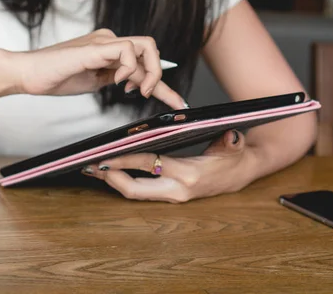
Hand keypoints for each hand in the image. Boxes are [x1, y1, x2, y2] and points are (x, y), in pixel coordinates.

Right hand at [6, 28, 185, 108]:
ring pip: (146, 46)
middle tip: (150, 98)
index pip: (144, 61)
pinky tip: (118, 82)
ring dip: (150, 72)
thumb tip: (137, 84)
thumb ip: (116, 78)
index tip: (176, 103)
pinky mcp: (93, 48)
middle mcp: (109, 40)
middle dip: (160, 78)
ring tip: (140, 91)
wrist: (27, 74)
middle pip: (151, 51)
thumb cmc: (56, 78)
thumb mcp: (95, 81)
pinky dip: (129, 68)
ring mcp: (102, 42)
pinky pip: (125, 50)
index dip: (163, 83)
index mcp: (110, 49)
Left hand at [82, 130, 250, 202]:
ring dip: (113, 182)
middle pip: (135, 190)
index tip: (106, 155)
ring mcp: (172, 195)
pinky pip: (142, 191)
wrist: (242, 172)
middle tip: (90, 166)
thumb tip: (231, 137)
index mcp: (189, 175)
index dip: (126, 160)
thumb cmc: (234, 157)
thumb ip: (231, 142)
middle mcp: (177, 189)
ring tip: (94, 169)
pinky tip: (112, 173)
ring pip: (135, 193)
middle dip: (110, 179)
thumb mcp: (234, 146)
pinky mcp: (170, 194)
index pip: (150, 165)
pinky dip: (124, 181)